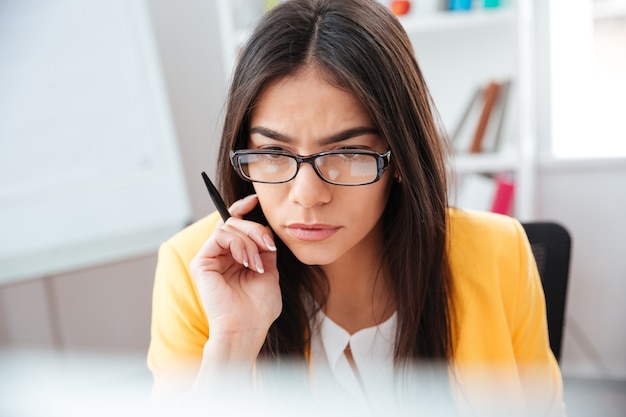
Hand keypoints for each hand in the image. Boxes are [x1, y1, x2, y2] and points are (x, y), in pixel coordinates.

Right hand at [190, 194, 280, 362]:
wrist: (247, 329)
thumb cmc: (259, 308)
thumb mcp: (270, 271)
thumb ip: (264, 248)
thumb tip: (266, 228)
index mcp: (234, 257)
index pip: (235, 225)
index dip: (243, 209)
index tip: (256, 199)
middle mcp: (220, 255)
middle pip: (235, 222)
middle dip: (256, 229)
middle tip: (268, 246)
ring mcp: (209, 258)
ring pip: (228, 226)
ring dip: (249, 241)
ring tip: (257, 264)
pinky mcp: (201, 262)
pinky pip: (219, 235)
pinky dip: (238, 243)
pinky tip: (247, 261)